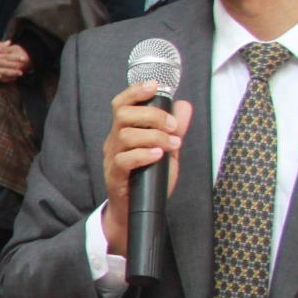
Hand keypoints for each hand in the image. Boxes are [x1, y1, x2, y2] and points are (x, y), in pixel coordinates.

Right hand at [0, 39, 30, 82]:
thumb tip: (9, 43)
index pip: (6, 57)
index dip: (15, 58)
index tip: (23, 58)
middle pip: (4, 68)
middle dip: (13, 70)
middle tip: (22, 71)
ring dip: (8, 76)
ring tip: (16, 76)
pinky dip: (0, 79)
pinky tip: (5, 79)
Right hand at [100, 80, 194, 255]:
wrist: (137, 212)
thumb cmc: (149, 179)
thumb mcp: (167, 151)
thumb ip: (174, 129)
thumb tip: (184, 106)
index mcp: (124, 131)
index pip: (122, 104)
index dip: (135, 91)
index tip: (154, 85)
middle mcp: (115, 141)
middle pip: (123, 115)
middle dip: (152, 116)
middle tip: (173, 127)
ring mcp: (112, 158)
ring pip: (126, 135)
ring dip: (154, 136)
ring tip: (172, 145)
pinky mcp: (115, 175)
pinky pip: (124, 159)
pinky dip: (143, 154)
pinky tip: (158, 155)